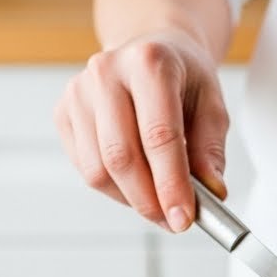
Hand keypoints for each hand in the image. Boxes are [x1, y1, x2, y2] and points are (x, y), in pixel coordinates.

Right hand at [54, 30, 229, 230]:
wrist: (151, 55)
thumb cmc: (183, 83)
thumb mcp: (212, 109)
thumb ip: (211, 152)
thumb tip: (211, 192)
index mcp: (150, 62)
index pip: (158, 135)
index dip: (171, 184)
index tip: (184, 219)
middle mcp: (107, 71)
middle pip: (121, 156)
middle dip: (149, 200)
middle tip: (172, 221)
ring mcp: (79, 91)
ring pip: (98, 170)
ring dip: (131, 199)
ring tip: (157, 200)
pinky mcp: (64, 112)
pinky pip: (86, 169)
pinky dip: (114, 189)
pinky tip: (136, 183)